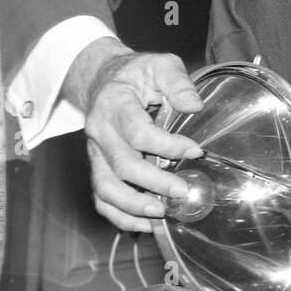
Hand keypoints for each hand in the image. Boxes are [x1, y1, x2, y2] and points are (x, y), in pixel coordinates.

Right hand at [66, 39, 204, 232]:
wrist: (103, 79)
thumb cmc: (137, 73)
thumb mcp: (160, 64)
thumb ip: (177, 82)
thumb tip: (194, 106)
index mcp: (115, 103)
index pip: (138, 132)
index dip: (167, 146)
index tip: (195, 151)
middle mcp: (100, 131)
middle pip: (123, 165)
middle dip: (155, 183)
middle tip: (183, 192)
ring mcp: (95, 152)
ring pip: (106, 187)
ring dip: (134, 205)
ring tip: (162, 214)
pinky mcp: (98, 166)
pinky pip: (101, 198)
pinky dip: (120, 216)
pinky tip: (144, 225)